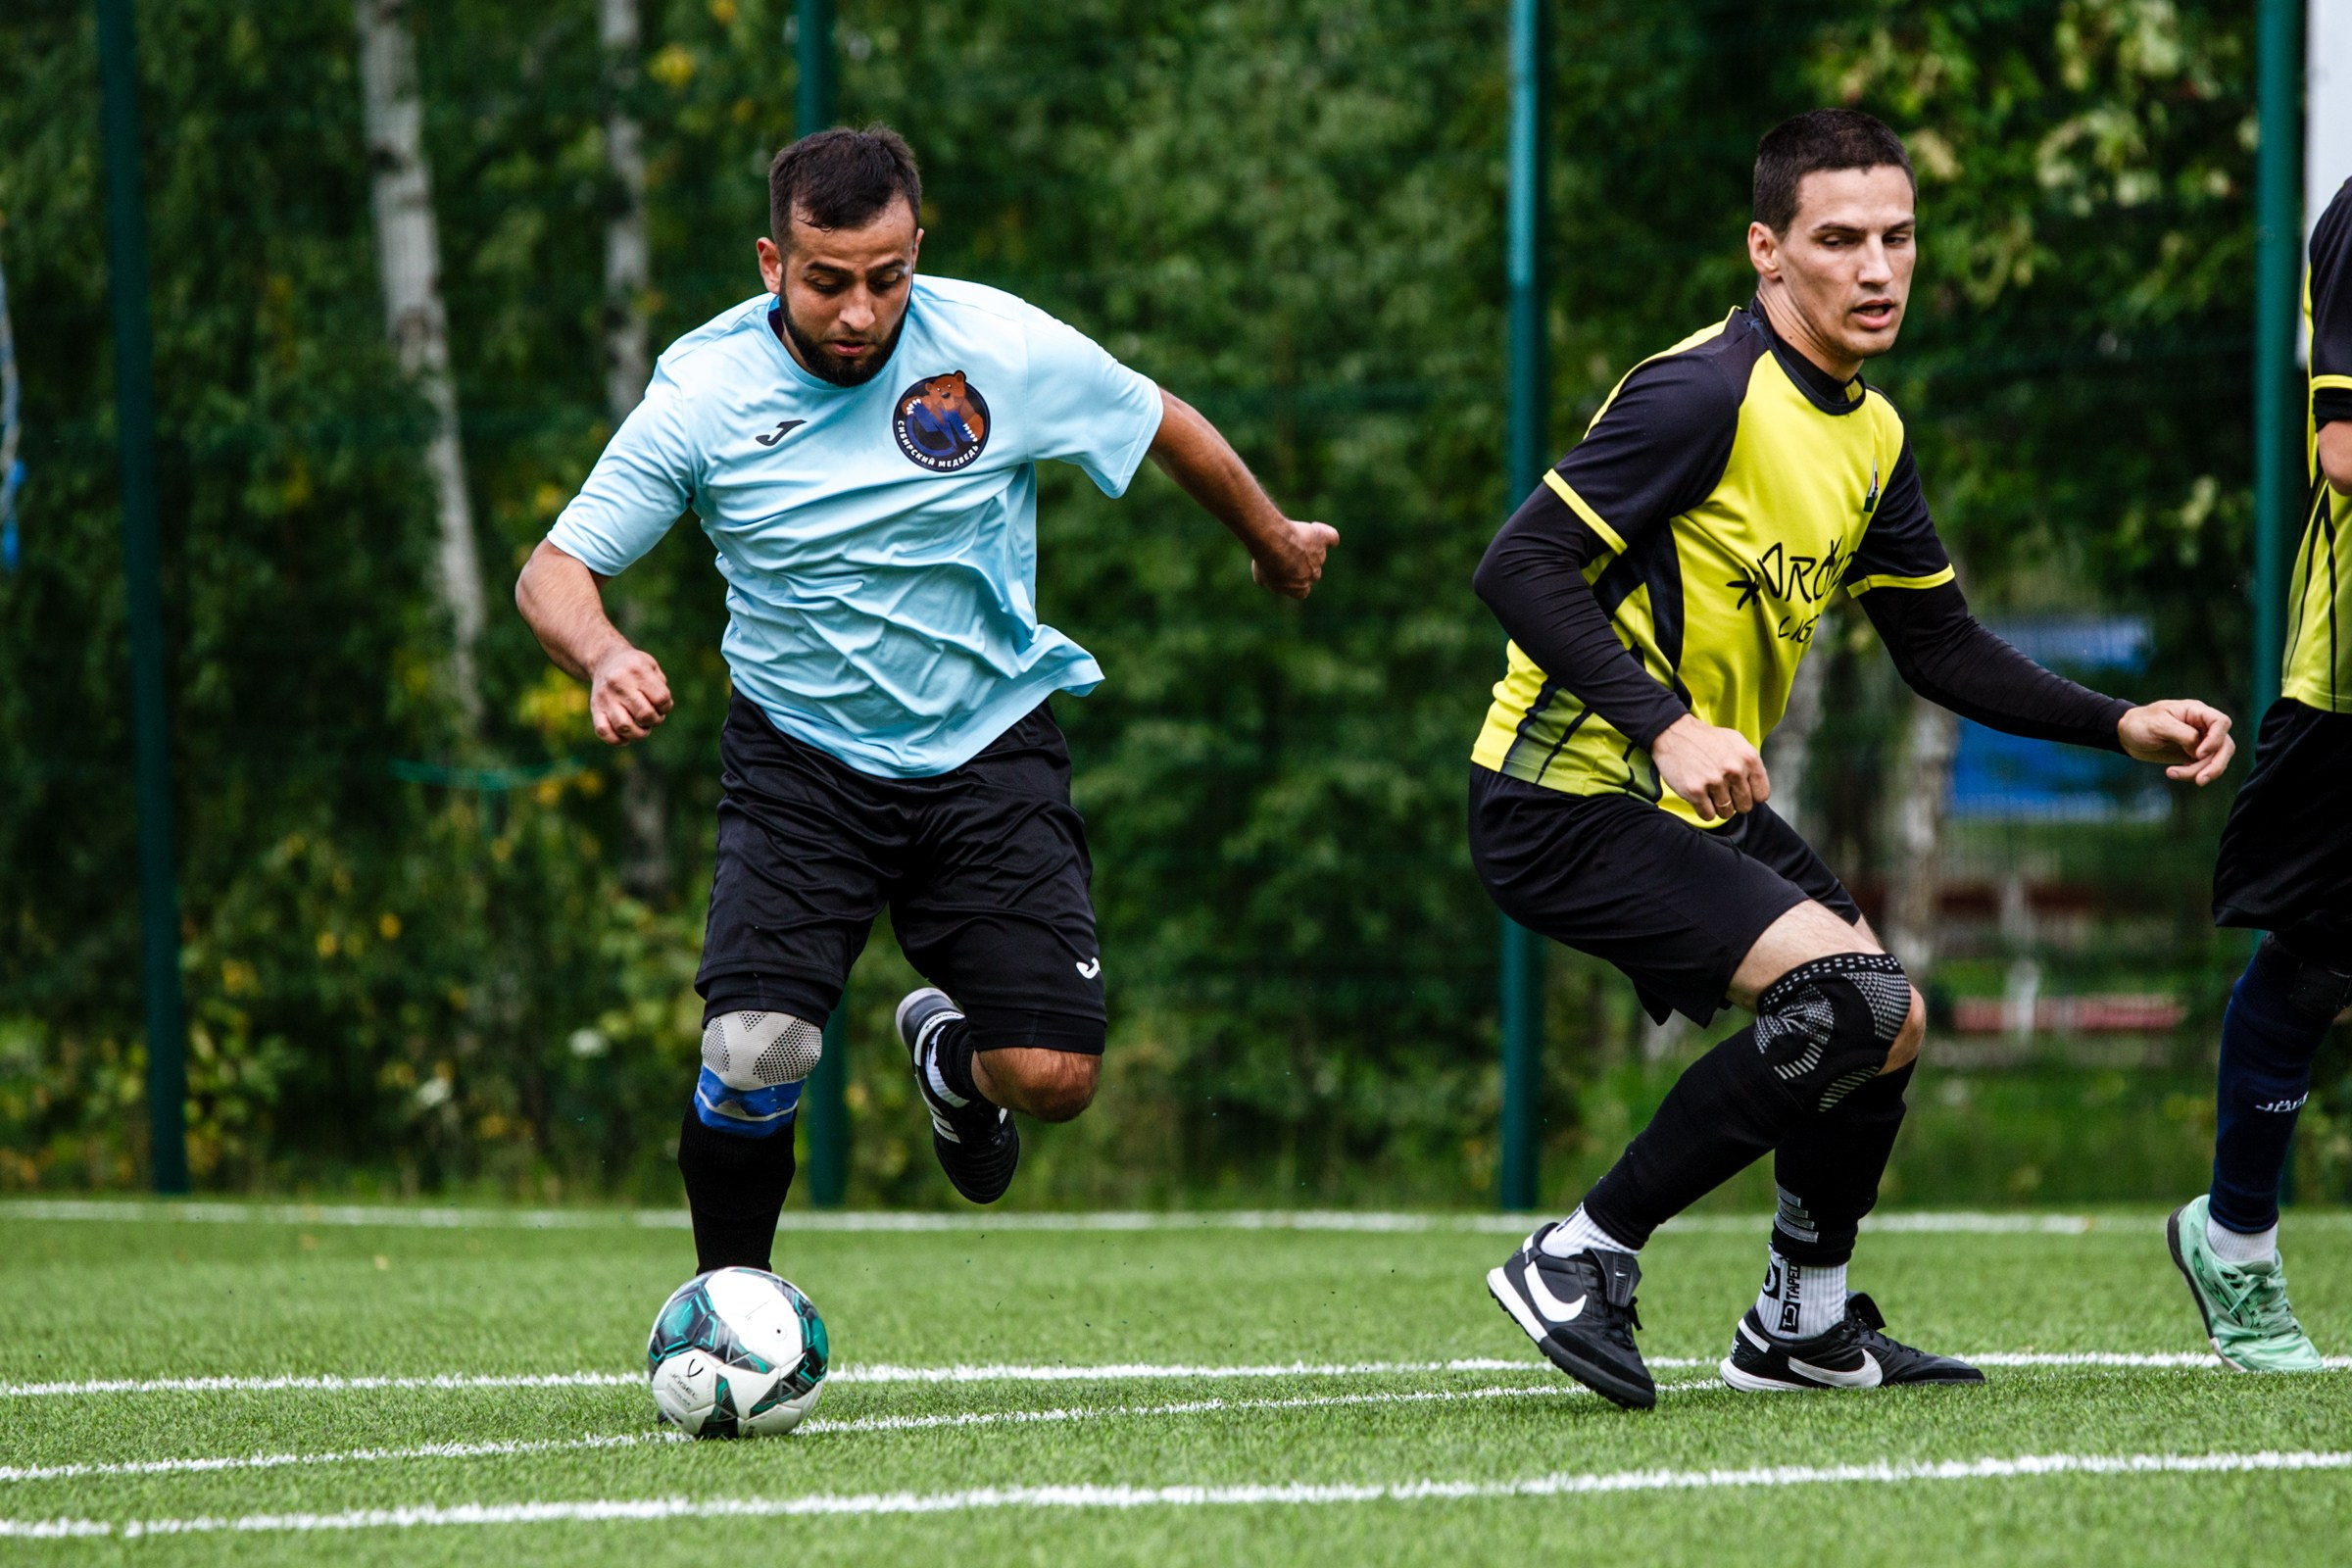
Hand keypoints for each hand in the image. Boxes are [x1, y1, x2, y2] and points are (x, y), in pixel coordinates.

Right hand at [589, 645, 672, 744]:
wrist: (604, 660)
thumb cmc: (634, 667)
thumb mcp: (651, 666)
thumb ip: (661, 687)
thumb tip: (661, 710)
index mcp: (636, 670)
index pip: (660, 698)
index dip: (666, 707)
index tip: (662, 705)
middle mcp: (619, 683)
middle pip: (644, 714)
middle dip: (655, 721)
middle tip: (654, 718)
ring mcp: (605, 697)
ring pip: (624, 727)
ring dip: (639, 734)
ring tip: (642, 728)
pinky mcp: (595, 708)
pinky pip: (603, 731)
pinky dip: (617, 740)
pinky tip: (625, 737)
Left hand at [1249, 519, 1339, 598]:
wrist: (1273, 543)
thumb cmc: (1266, 561)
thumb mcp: (1261, 577)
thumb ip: (1271, 581)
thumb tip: (1272, 578)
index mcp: (1300, 589)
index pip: (1303, 590)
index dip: (1295, 580)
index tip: (1286, 572)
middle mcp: (1313, 575)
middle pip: (1312, 571)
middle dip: (1301, 563)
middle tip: (1285, 552)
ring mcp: (1320, 556)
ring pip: (1317, 552)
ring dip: (1306, 546)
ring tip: (1289, 537)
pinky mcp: (1322, 539)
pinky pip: (1331, 538)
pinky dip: (1326, 535)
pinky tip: (1317, 531)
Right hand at [1650, 714, 1769, 821]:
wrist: (1674, 733)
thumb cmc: (1705, 739)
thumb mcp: (1736, 742)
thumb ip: (1751, 764)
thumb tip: (1758, 790)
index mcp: (1748, 758)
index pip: (1761, 795)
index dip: (1750, 796)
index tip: (1740, 792)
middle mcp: (1734, 770)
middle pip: (1744, 806)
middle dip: (1734, 803)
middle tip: (1722, 792)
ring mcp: (1714, 781)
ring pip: (1726, 813)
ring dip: (1718, 807)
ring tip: (1709, 792)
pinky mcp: (1695, 791)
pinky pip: (1708, 815)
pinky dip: (1704, 810)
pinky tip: (1699, 797)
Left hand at [2117, 698, 2233, 784]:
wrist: (2126, 734)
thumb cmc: (2140, 723)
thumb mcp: (2159, 725)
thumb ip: (2183, 734)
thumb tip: (2199, 750)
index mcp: (2196, 712)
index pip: (2221, 723)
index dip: (2216, 739)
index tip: (2198, 753)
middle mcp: (2202, 726)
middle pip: (2225, 745)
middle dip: (2215, 765)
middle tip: (2200, 780)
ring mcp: (2200, 741)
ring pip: (2215, 760)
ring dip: (2200, 772)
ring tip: (2172, 774)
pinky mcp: (2192, 755)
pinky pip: (2202, 767)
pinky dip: (2191, 774)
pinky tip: (2172, 773)